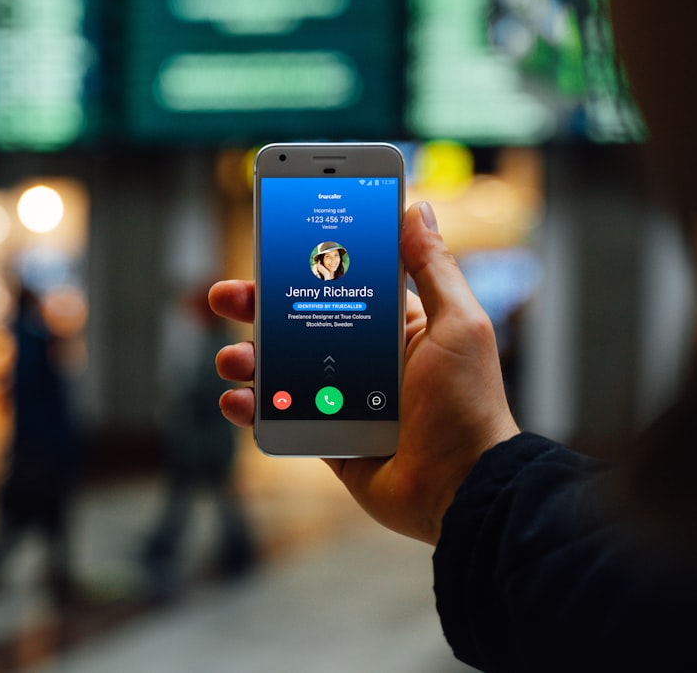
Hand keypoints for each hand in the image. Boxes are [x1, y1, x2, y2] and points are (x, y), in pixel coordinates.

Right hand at [209, 202, 519, 544]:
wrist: (463, 488)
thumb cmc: (469, 403)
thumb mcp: (459, 323)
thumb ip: (433, 267)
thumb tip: (417, 208)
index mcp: (393, 325)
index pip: (338, 280)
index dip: (303, 261)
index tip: (272, 239)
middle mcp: (362, 357)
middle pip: (296, 320)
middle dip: (256, 306)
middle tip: (226, 296)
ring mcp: (340, 398)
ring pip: (279, 368)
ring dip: (246, 358)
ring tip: (233, 359)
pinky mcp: (326, 437)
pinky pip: (280, 416)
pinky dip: (252, 408)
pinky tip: (237, 400)